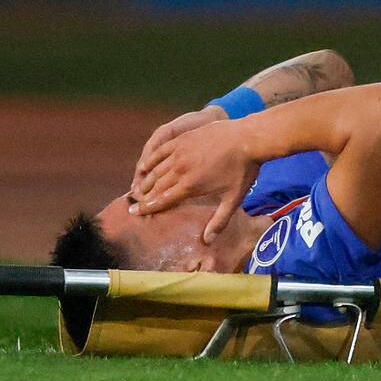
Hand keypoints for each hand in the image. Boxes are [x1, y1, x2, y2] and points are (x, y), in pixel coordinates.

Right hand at [133, 122, 260, 243]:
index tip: (134, 212)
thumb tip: (208, 241)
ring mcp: (181, 152)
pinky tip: (145, 164)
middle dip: (144, 196)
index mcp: (191, 186)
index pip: (163, 200)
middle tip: (133, 203)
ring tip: (138, 188)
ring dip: (146, 179)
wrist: (247, 139)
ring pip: (157, 169)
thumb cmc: (243, 170)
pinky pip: (161, 150)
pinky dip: (152, 158)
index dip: (148, 207)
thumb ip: (219, 221)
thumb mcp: (233, 199)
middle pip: (157, 185)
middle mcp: (181, 169)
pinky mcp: (183, 139)